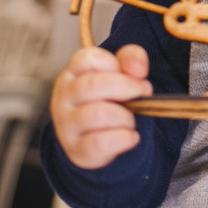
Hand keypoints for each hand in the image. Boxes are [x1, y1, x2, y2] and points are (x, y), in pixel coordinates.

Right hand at [49, 44, 152, 168]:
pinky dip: (124, 139)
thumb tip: (137, 70)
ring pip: (99, 114)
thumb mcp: (119, 72)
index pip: (90, 58)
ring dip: (126, 117)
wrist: (95, 139)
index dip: (116, 65)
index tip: (131, 75)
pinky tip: (131, 137)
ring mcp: (67, 124)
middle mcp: (64, 96)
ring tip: (131, 119)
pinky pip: (99, 143)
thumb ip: (131, 58)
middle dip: (128, 87)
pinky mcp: (76, 149)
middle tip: (143, 93)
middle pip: (94, 84)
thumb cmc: (108, 98)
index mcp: (73, 73)